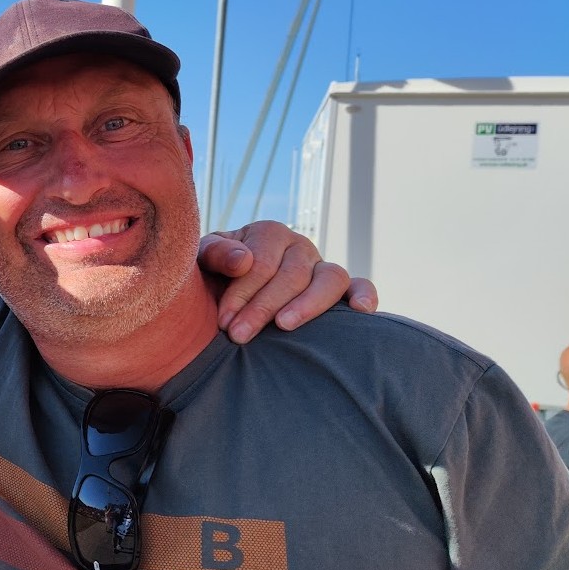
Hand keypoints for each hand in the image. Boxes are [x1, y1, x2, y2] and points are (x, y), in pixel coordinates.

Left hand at [198, 222, 377, 343]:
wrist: (223, 290)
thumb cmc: (214, 276)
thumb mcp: (204, 261)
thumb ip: (216, 254)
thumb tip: (244, 261)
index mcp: (268, 234)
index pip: (261, 263)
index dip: (241, 293)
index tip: (224, 321)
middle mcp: (299, 246)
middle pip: (291, 274)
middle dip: (262, 307)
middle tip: (239, 335)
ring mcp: (321, 266)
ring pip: (330, 278)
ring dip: (308, 304)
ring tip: (284, 326)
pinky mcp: (338, 288)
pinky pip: (359, 285)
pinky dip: (364, 294)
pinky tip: (360, 311)